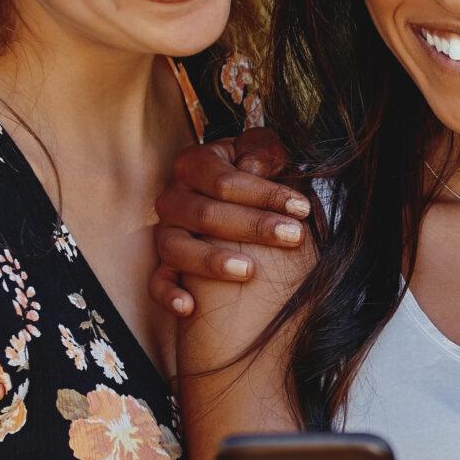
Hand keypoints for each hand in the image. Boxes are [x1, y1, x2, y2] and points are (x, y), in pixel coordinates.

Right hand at [149, 128, 313, 315]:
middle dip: (253, 226)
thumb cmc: (257, 175)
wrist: (237, 202)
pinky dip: (169, 295)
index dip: (265, 193)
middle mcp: (173, 197)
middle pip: (205, 213)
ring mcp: (165, 232)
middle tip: (293, 237)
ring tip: (250, 271)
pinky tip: (189, 308)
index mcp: (194, 164)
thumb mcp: (264, 154)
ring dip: (212, 261)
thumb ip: (263, 151)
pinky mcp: (163, 264)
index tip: (302, 209)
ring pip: (177, 247)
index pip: (225, 180)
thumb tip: (253, 167)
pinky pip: (157, 281)